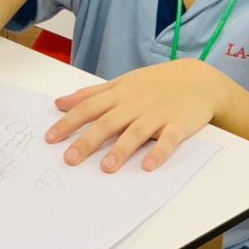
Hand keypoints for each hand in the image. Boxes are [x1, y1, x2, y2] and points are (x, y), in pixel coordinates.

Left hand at [45, 59, 224, 172]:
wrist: (198, 79)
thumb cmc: (155, 83)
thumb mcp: (121, 83)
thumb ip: (90, 94)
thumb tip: (59, 103)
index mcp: (119, 94)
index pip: (88, 108)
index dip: (68, 123)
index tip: (50, 139)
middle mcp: (135, 104)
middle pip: (107, 122)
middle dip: (87, 141)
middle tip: (69, 160)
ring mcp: (157, 114)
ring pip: (136, 132)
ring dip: (121, 150)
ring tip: (106, 169)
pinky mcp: (178, 125)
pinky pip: (168, 140)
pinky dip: (159, 152)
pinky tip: (148, 166)